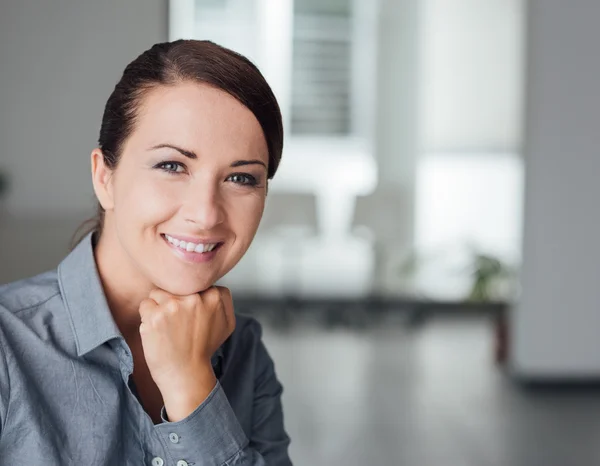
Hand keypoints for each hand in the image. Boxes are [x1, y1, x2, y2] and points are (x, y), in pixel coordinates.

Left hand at [138, 286, 234, 420]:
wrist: (186, 374)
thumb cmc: (204, 349)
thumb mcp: (228, 324)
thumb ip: (224, 300)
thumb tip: (214, 286)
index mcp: (213, 297)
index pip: (193, 282)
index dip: (188, 297)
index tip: (189, 314)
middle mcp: (194, 298)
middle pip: (174, 285)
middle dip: (173, 300)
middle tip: (177, 322)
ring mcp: (173, 306)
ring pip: (158, 293)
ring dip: (158, 307)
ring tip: (166, 326)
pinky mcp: (155, 316)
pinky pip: (145, 305)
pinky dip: (147, 317)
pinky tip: (157, 330)